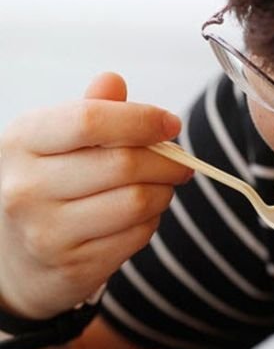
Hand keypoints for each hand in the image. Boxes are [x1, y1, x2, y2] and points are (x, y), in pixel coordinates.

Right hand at [0, 72, 191, 318]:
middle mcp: (29, 187)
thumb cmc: (42, 191)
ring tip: (162, 188)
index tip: (171, 124)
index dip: (141, 120)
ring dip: (163, 193)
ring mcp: (49, 232)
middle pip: (123, 164)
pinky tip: (143, 217)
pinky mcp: (76, 267)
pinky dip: (152, 222)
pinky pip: (137, 236)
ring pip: (137, 202)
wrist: (14, 263)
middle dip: (166, 162)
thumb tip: (114, 81)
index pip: (91, 120)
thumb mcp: (49, 146)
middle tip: (182, 163)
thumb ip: (86, 114)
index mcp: (22, 142)